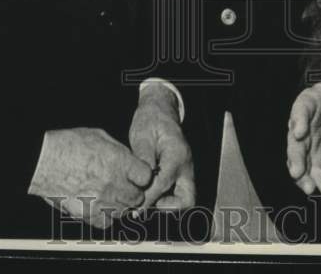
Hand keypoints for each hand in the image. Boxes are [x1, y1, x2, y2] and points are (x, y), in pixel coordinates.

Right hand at [28, 127, 153, 227]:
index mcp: (119, 161)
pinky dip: (106, 217)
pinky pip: (106, 223)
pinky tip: (100, 206)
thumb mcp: (100, 136)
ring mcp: (100, 200)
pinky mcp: (87, 213)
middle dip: (134, 192)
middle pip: (137, 197)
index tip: (138, 175)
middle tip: (125, 186)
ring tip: (111, 195)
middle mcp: (113, 182)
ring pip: (124, 211)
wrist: (43, 159)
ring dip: (121, 205)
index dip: (143, 176)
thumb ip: (120, 152)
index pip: (146, 177)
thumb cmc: (68, 144)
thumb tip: (130, 160)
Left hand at [129, 85, 194, 210]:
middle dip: (167, 208)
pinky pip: (177, 195)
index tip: (134, 205)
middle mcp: (186, 167)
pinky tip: (147, 195)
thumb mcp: (143, 136)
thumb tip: (141, 181)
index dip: (148, 196)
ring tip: (145, 202)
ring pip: (184, 200)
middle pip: (187, 200)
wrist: (160, 112)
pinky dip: (164, 200)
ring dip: (166, 206)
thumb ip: (143, 158)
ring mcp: (185, 172)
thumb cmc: (151, 121)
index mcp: (177, 155)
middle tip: (146, 206)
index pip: (164, 183)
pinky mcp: (180, 176)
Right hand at [286, 57, 320, 209]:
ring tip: (312, 191)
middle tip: (297, 170)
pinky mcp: (320, 161)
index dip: (297, 120)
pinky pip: (320, 178)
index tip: (299, 129)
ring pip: (304, 165)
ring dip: (307, 179)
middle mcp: (302, 128)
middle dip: (294, 157)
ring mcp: (309, 148)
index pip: (299, 111)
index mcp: (306, 104)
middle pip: (294, 144)